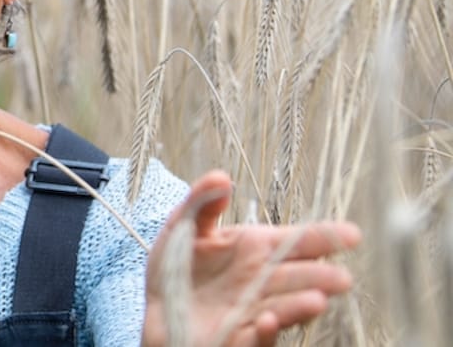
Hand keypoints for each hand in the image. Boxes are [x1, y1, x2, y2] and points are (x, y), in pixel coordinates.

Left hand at [142, 171, 360, 346]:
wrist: (155, 310)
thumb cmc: (175, 267)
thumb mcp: (182, 228)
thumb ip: (202, 203)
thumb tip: (222, 177)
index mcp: (256, 248)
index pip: (298, 241)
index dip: (325, 237)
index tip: (352, 234)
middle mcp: (262, 281)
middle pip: (299, 278)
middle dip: (320, 278)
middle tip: (341, 279)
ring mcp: (253, 311)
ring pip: (284, 309)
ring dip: (299, 307)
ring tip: (316, 301)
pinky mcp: (237, 339)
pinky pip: (255, 339)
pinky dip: (264, 333)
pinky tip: (267, 322)